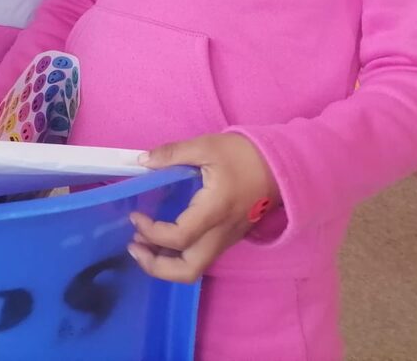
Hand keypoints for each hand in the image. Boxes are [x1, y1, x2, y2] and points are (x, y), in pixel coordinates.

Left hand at [127, 133, 278, 283]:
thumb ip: (172, 153)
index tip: (136, 217)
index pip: (180, 238)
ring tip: (143, 244)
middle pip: (188, 270)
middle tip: (134, 246)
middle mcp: (221, 233)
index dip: (152, 232)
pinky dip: (177, 255)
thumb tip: (142, 161)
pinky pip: (200, 257)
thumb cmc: (244, 155)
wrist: (282, 166)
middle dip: (156, 267)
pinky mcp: (228, 238)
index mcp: (215, 210)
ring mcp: (226, 239)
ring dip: (165, 263)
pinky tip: (162, 238)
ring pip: (194, 268)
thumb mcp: (206, 146)